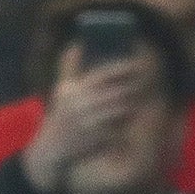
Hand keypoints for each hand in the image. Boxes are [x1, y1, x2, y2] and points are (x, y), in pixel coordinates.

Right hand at [20, 43, 156, 193]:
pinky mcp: (94, 140)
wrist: (51, 149)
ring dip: (130, 106)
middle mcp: (80, 105)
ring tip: (135, 102)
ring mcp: (88, 123)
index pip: (102, 75)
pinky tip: (126, 124)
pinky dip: (124, 127)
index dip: (122, 68)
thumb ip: (70, 66)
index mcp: (73, 90)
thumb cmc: (60, 116)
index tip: (137, 63)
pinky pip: (117, 130)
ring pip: (120, 111)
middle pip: (116, 93)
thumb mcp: (61, 90)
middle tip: (143, 84)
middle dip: (132, 88)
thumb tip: (77, 44)